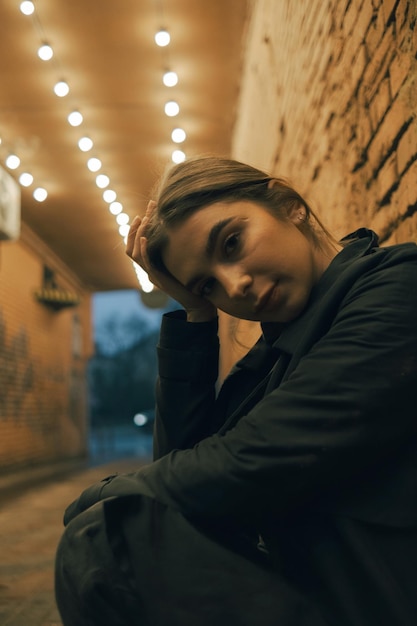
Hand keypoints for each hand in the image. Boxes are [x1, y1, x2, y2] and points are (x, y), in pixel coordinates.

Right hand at [126, 201, 216, 321]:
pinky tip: (146, 238)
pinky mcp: (158, 278)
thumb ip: (173, 252)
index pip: (134, 246)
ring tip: (144, 220)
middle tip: (144, 212)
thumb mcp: (178, 262)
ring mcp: (151, 275)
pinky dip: (143, 249)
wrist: (196, 300)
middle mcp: (147, 270)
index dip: (135, 230)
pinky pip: (146, 263)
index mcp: (150, 266)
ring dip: (138, 235)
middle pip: (131, 248)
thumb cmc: (190, 281)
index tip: (144, 214)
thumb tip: (176, 232)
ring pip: (134, 254)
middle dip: (135, 228)